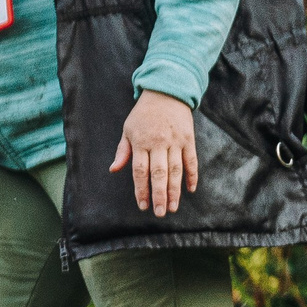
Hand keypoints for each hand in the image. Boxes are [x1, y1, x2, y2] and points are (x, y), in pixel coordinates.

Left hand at [111, 90, 199, 215]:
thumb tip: (114, 170)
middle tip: (159, 212)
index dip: (141, 189)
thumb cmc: (143, 114)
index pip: (140, 170)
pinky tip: (190, 190)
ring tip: (172, 207)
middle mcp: (159, 143)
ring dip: (175, 190)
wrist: (166, 94)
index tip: (142, 205)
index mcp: (141, 142)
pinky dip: (192, 176)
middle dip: (159, 195)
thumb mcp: (128, 129)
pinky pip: (192, 161)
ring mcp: (175, 142)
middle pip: (159, 173)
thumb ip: (123, 151)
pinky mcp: (189, 140)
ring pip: (176, 170)